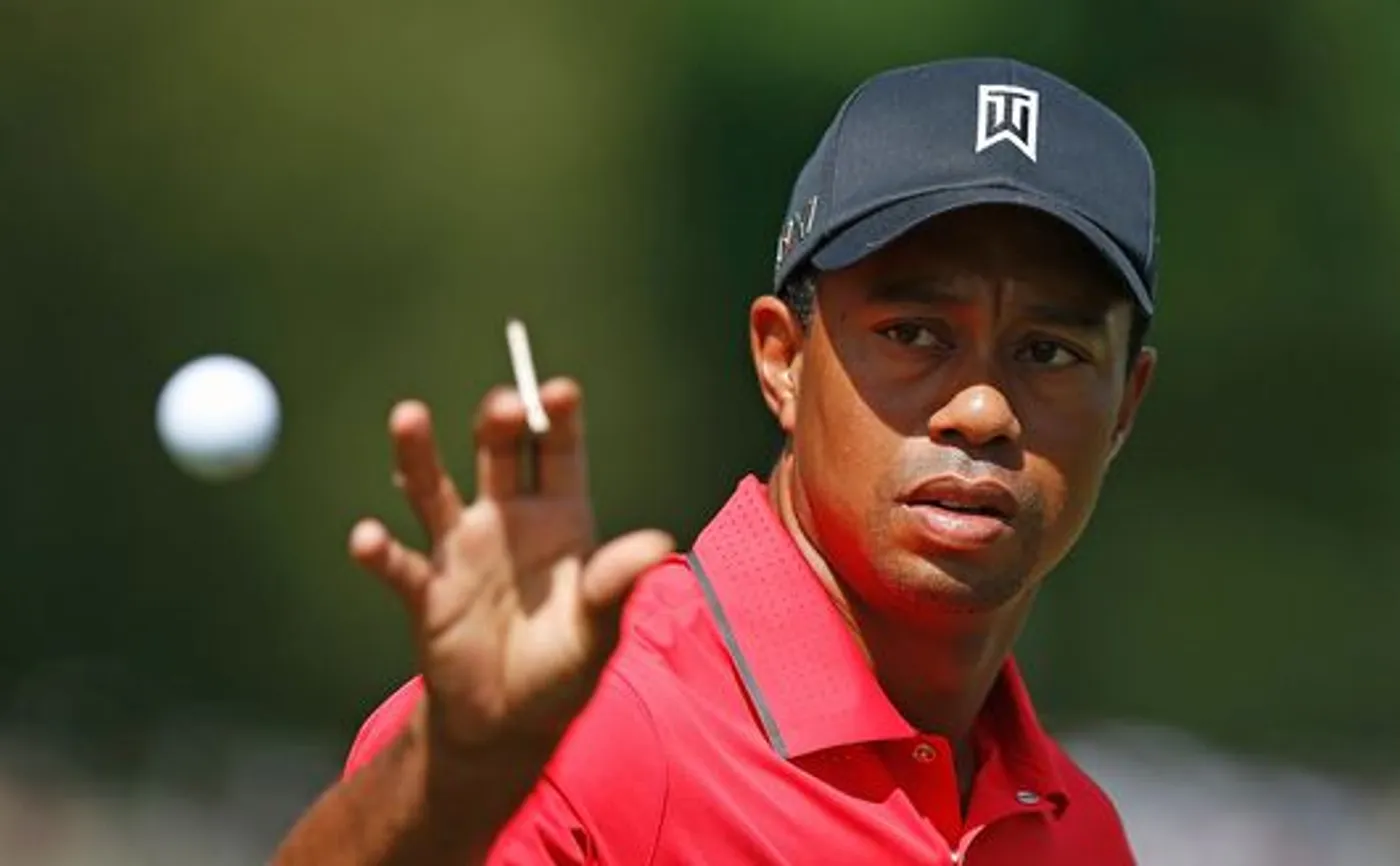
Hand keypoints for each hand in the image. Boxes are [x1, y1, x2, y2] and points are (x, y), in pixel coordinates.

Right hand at [348, 378, 673, 753]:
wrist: (511, 721)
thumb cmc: (564, 666)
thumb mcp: (599, 630)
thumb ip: (617, 585)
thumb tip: (657, 544)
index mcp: (559, 516)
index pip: (559, 452)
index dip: (559, 417)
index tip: (561, 389)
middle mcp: (507, 518)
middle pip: (499, 452)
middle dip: (500, 421)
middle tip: (506, 405)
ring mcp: (461, 549)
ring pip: (435, 489)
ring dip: (419, 455)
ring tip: (408, 415)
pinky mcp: (426, 591)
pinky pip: (400, 566)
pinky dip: (380, 552)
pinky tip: (366, 539)